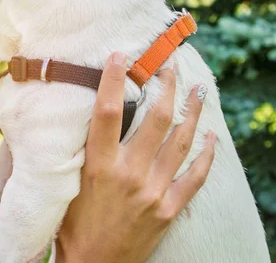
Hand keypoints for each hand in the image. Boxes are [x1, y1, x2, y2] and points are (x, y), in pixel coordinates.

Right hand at [56, 52, 215, 262]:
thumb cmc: (73, 224)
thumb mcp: (68, 184)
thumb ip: (78, 153)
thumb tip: (83, 118)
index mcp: (98, 166)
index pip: (107, 113)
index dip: (114, 80)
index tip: (121, 55)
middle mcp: (128, 174)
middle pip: (155, 119)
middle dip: (165, 87)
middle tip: (169, 66)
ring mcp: (153, 192)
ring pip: (181, 142)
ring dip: (192, 112)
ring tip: (198, 90)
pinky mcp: (168, 209)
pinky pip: (195, 177)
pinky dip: (207, 155)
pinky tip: (213, 136)